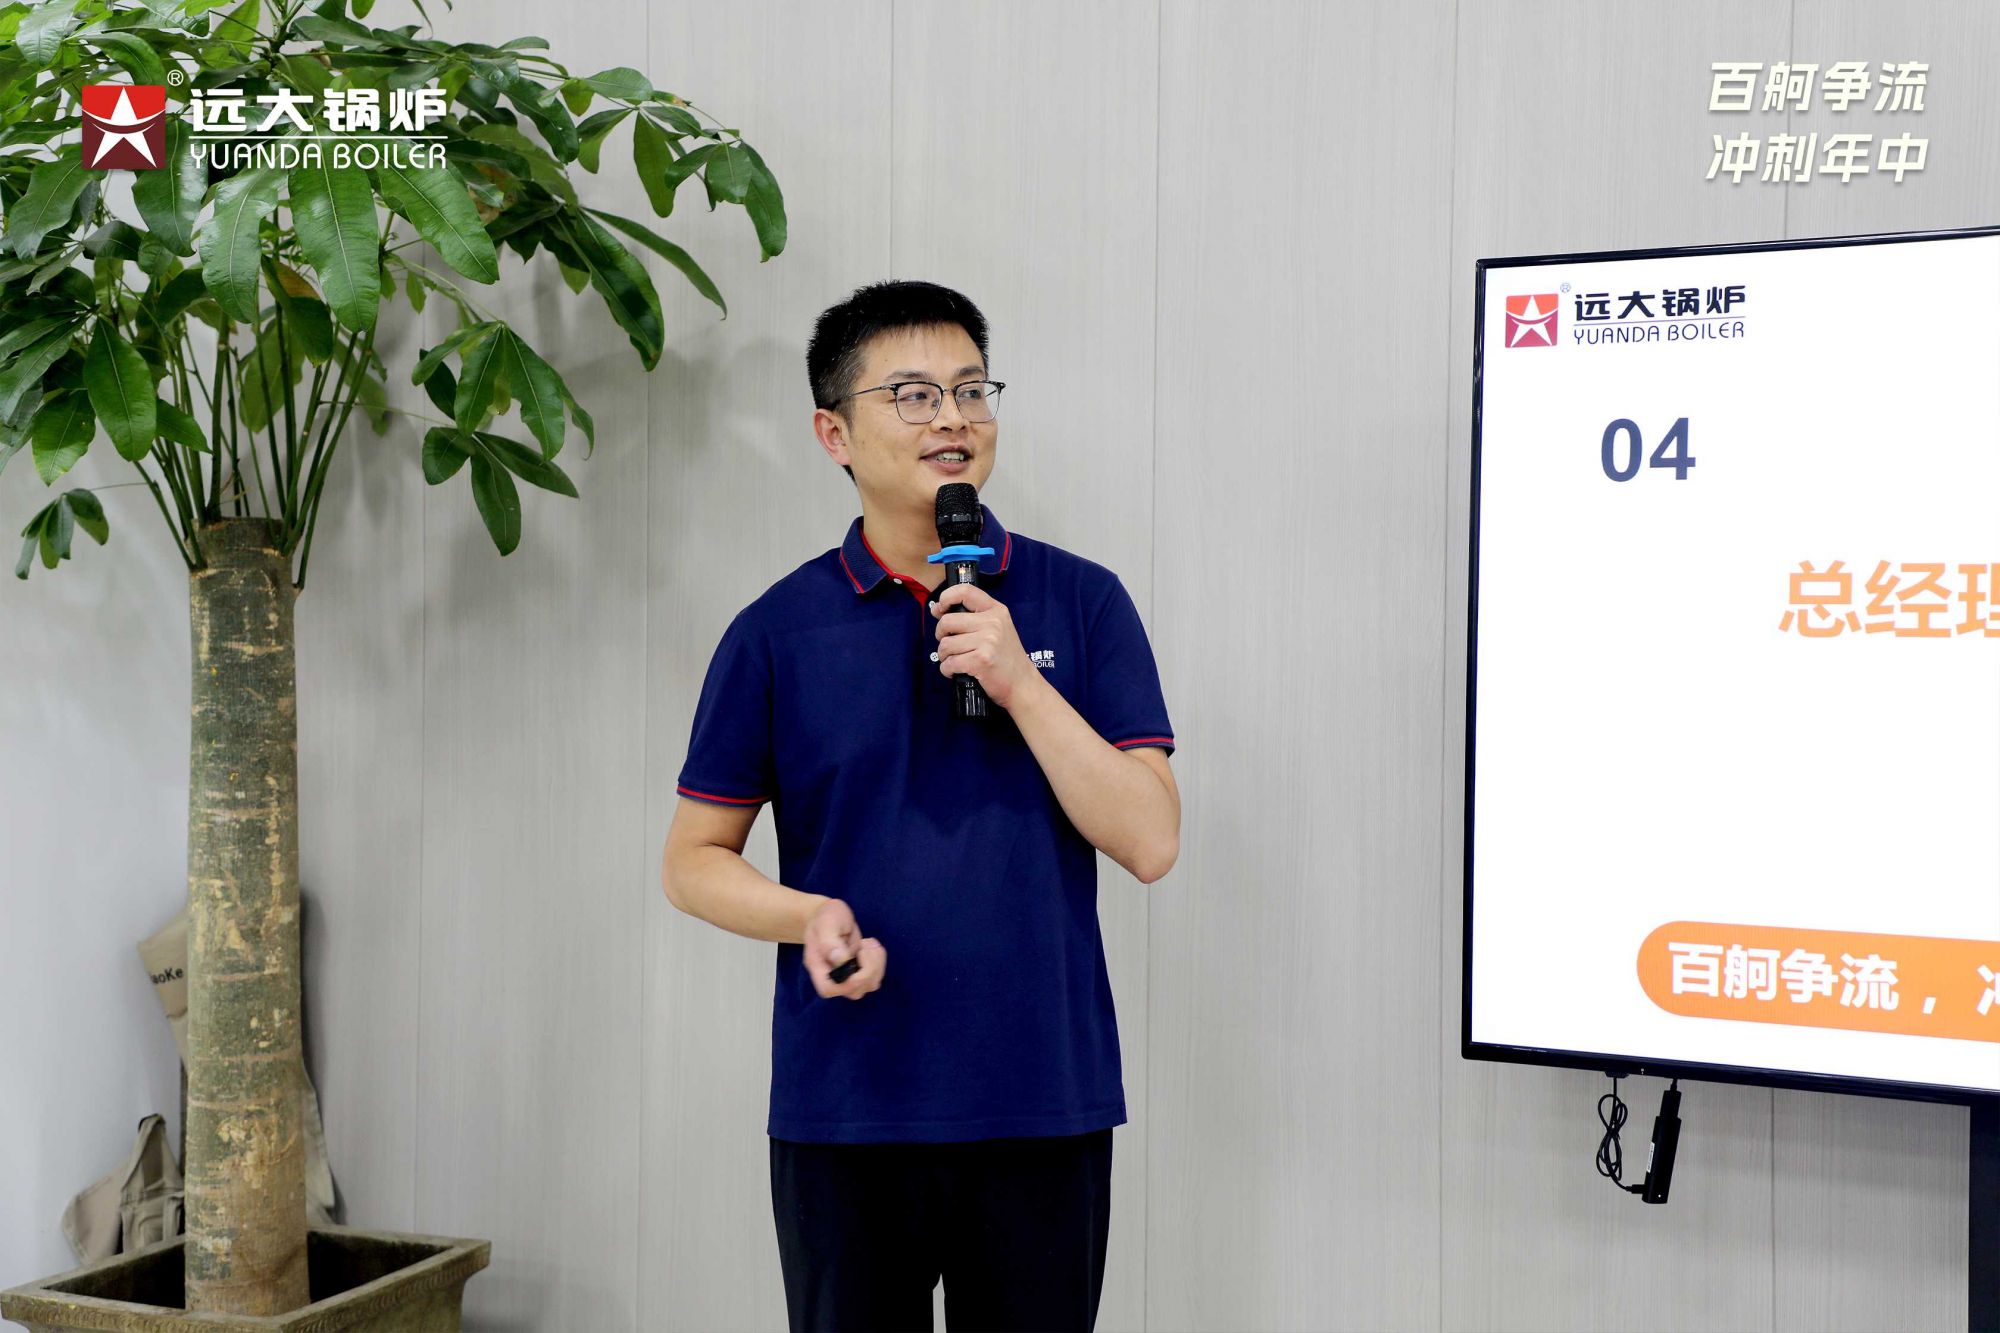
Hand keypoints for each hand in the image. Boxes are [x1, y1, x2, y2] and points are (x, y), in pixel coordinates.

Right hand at [804, 898, 885, 999]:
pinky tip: (871, 944)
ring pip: (869, 985)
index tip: (855, 961)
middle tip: (865, 946)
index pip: (828, 989)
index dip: (846, 984)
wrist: (831, 914)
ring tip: (868, 943)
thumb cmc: (825, 917)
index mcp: (819, 966)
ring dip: (877, 964)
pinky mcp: (861, 970)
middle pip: (854, 991)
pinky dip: (880, 960)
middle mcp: (833, 976)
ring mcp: (848, 975)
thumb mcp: (826, 923)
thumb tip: (840, 960)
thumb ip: (830, 942)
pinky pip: (876, 976)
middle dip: (868, 970)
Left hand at [930, 583, 1041, 709]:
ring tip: (956, 660)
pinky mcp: (980, 661)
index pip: (965, 591)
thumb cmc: (1006, 657)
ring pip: (945, 644)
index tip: (939, 609)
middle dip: (941, 635)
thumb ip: (973, 617)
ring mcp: (987, 642)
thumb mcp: (998, 628)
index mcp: (996, 610)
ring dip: (944, 656)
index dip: (946, 597)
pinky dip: (947, 670)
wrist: (1022, 683)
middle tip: (950, 645)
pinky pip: (949, 663)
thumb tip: (937, 610)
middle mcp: (992, 623)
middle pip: (947, 622)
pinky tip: (956, 671)